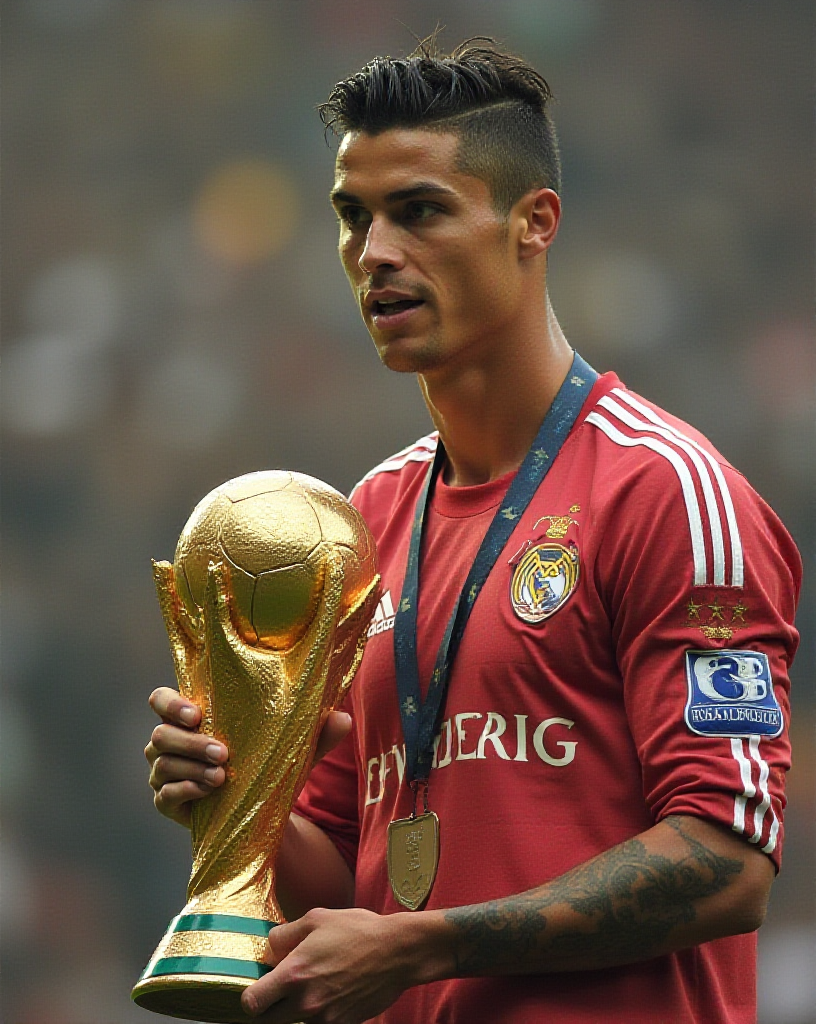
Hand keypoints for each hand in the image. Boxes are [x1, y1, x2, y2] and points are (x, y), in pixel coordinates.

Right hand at [145, 689, 352, 827]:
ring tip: (222, 775)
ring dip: (190, 766)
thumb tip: (344, 718)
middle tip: (224, 752)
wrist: (262, 816)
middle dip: (190, 742)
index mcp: (193, 719)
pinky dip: (184, 790)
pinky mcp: (167, 803)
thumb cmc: (270, 768)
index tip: (197, 714)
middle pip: (160, 734)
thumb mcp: (294, 750)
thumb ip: (317, 734)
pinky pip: (163, 795)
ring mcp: (163, 773)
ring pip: (160, 763)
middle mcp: (170, 743)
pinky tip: (208, 791)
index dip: (171, 703)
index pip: (161, 701)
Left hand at [240, 908, 441, 1023]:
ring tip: (317, 983)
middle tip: (283, 987)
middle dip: (270, 1006)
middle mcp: (305, 1003)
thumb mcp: (317, 918)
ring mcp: (324, 1019)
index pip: (251, 1004)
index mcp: (294, 974)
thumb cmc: (358, 931)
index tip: (259, 986)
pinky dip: (321, 1013)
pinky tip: (335, 991)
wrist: (397, 953)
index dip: (251, 996)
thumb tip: (270, 948)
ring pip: (295, 1023)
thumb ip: (285, 934)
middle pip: (269, 1021)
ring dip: (297, 1008)